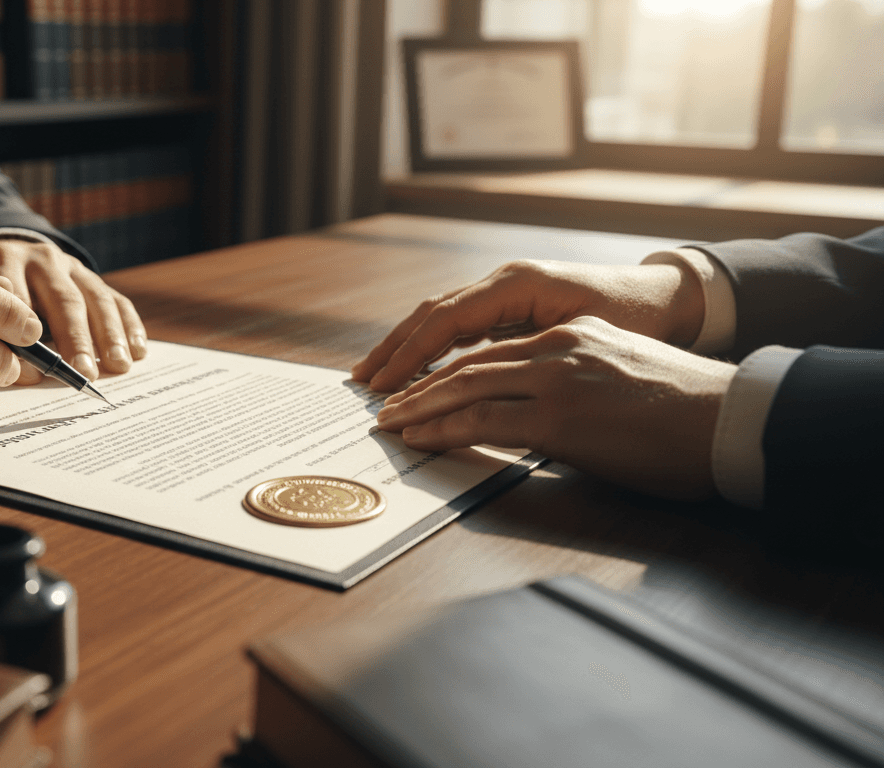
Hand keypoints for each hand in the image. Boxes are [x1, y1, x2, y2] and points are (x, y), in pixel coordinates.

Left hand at [0, 238, 146, 383]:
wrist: (5, 256)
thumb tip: (25, 374)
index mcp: (4, 262)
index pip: (18, 300)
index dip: (26, 337)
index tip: (34, 372)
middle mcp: (42, 260)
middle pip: (64, 300)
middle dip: (76, 339)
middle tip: (84, 372)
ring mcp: (71, 266)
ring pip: (96, 298)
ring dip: (110, 335)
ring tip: (118, 365)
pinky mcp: (92, 277)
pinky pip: (117, 300)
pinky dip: (130, 326)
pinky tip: (138, 351)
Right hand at [352, 259, 706, 392]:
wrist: (668, 299)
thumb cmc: (635, 320)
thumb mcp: (585, 338)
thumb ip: (532, 356)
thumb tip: (482, 383)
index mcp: (517, 285)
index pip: (446, 320)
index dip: (410, 354)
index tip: (384, 384)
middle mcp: (504, 282)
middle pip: (431, 313)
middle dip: (394, 348)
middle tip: (363, 382)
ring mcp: (505, 292)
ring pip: (440, 317)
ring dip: (405, 346)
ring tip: (375, 375)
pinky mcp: (510, 306)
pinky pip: (458, 325)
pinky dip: (430, 346)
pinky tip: (416, 369)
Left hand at [374, 317, 736, 499]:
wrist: (728, 421)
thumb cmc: (683, 413)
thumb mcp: (619, 375)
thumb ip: (573, 382)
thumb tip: (539, 412)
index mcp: (570, 335)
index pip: (490, 349)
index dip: (444, 368)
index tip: (414, 384)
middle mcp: (556, 347)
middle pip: (466, 363)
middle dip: (417, 384)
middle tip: (384, 404)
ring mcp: (555, 379)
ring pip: (465, 387)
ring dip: (418, 408)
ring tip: (390, 424)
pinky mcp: (559, 418)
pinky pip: (483, 420)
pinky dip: (443, 429)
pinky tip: (419, 439)